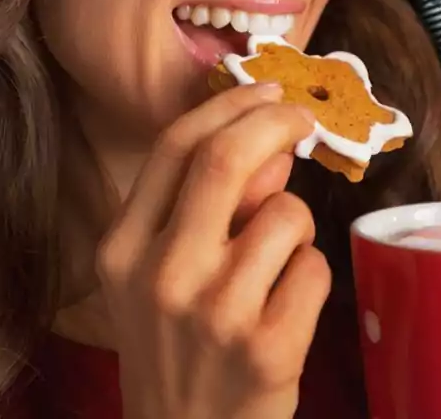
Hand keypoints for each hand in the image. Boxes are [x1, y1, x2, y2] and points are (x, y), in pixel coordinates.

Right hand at [95, 82, 328, 418]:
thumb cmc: (178, 349)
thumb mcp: (161, 275)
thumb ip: (202, 207)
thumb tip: (268, 141)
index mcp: (124, 251)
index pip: (176, 148)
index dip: (230, 105)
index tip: (268, 91)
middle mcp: (164, 277)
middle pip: (227, 160)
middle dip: (276, 123)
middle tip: (303, 120)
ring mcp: (218, 314)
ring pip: (287, 214)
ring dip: (297, 222)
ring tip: (277, 261)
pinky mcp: (270, 347)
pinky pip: (316, 268)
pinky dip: (312, 274)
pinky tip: (287, 305)